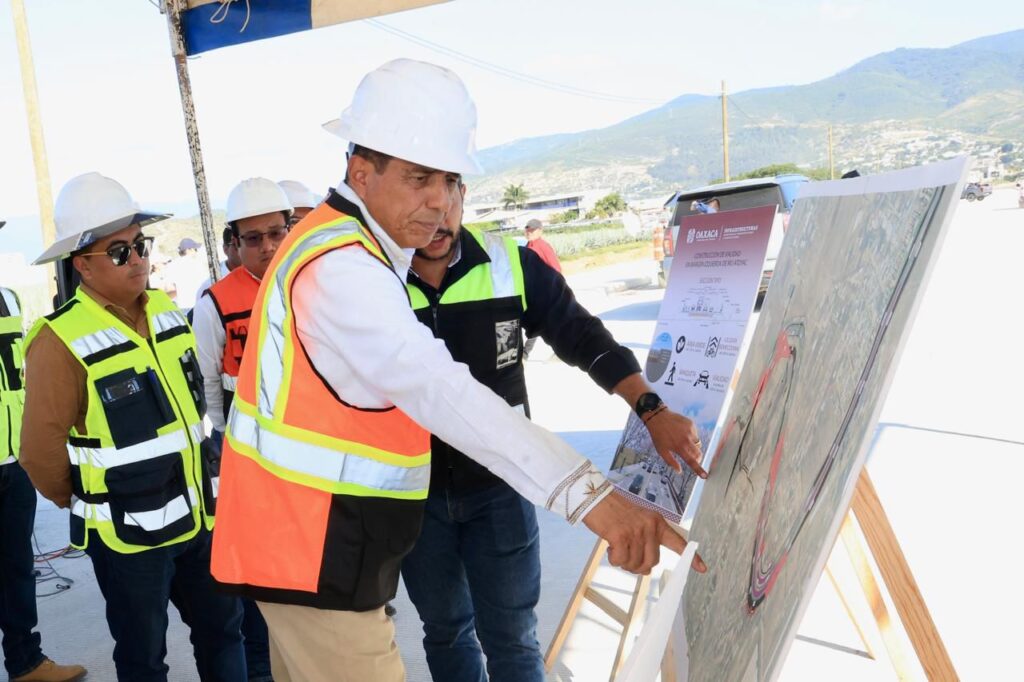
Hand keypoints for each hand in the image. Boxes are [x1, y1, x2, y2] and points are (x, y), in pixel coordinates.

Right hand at [583, 490, 706, 574]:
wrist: (596, 498)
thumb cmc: (615, 513)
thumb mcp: (638, 522)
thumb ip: (646, 543)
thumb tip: (646, 570)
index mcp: (657, 522)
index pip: (678, 542)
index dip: (691, 557)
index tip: (703, 569)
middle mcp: (650, 527)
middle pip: (651, 562)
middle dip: (638, 566)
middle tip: (626, 557)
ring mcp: (636, 531)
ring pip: (634, 564)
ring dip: (623, 562)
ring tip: (616, 547)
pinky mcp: (620, 536)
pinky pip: (620, 561)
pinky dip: (613, 559)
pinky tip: (609, 546)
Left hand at [645, 409, 707, 478]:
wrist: (658, 417)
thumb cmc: (658, 435)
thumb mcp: (661, 450)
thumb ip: (671, 461)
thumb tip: (679, 471)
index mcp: (679, 448)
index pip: (691, 461)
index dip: (699, 469)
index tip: (705, 476)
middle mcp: (686, 440)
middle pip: (698, 453)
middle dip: (697, 457)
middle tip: (690, 456)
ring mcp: (690, 431)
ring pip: (697, 443)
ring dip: (693, 445)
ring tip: (682, 440)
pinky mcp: (691, 424)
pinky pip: (695, 434)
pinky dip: (691, 436)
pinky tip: (681, 432)